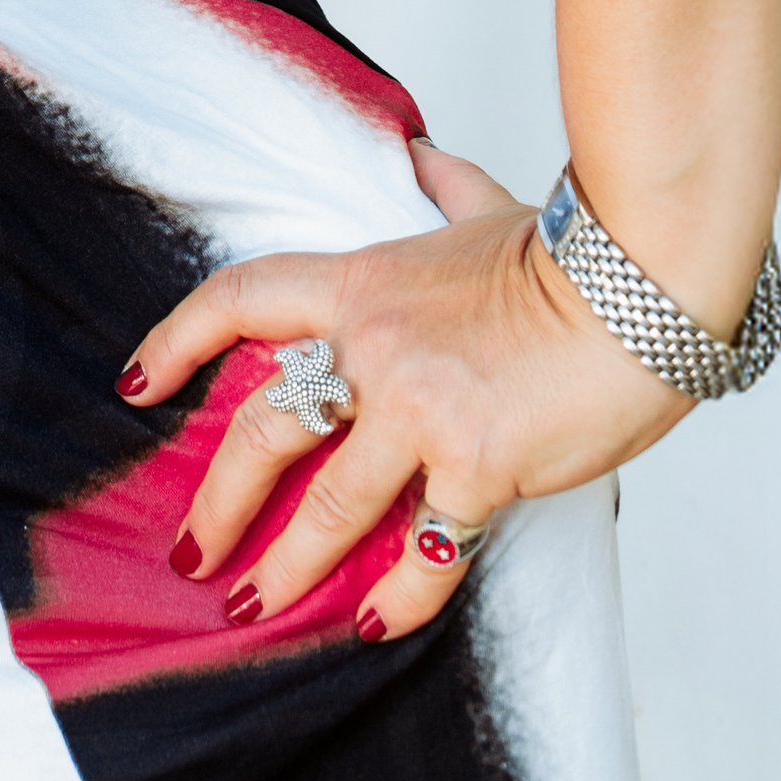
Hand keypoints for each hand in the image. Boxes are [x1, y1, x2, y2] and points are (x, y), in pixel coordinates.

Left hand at [124, 142, 687, 641]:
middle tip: (191, 552)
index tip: (138, 385)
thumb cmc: (573, 253)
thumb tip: (418, 155)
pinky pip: (423, 549)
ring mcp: (420, 407)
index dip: (179, 340)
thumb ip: (443, 188)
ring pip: (328, 502)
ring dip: (286, 564)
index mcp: (364, 281)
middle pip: (265, 423)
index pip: (242, 298)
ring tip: (254, 605)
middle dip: (218, 497)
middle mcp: (375, 344)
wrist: (642, 285)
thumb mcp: (489, 209)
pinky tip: (369, 624)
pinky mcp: (475, 464)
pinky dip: (396, 597)